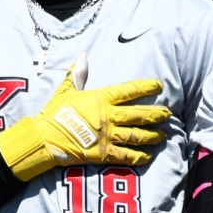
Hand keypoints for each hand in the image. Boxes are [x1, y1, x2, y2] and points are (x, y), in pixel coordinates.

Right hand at [0, 54, 169, 181]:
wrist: (45, 137)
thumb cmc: (55, 113)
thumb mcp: (66, 90)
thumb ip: (78, 74)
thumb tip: (84, 55)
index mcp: (101, 99)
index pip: (129, 90)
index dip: (146, 88)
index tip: (158, 86)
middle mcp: (108, 117)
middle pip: (139, 114)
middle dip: (156, 115)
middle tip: (168, 114)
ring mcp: (108, 136)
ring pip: (137, 136)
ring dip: (152, 136)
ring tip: (163, 135)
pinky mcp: (104, 153)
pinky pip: (127, 156)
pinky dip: (140, 157)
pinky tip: (149, 156)